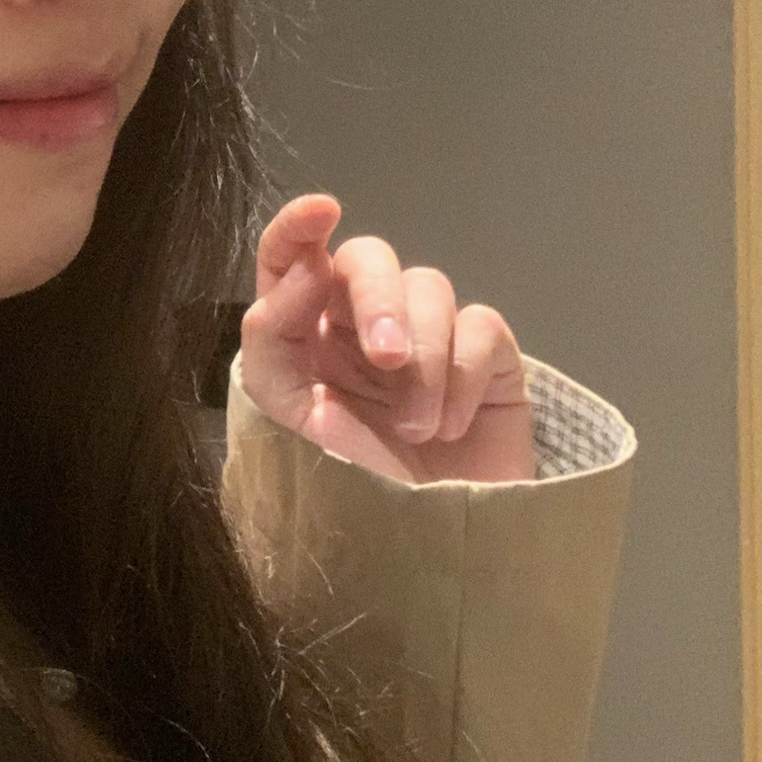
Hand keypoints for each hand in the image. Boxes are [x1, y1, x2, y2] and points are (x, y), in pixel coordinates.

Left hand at [237, 194, 534, 484]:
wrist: (431, 549)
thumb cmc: (354, 492)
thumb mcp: (291, 421)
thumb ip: (275, 343)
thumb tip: (306, 268)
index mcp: (303, 335)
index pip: (289, 258)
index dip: (297, 225)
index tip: (322, 212)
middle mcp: (360, 325)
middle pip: (368, 259)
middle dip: (378, 299)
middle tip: (387, 358)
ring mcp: (428, 336)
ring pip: (429, 285)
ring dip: (422, 359)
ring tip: (417, 428)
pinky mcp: (486, 356)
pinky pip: (479, 326)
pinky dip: (462, 376)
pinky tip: (449, 426)